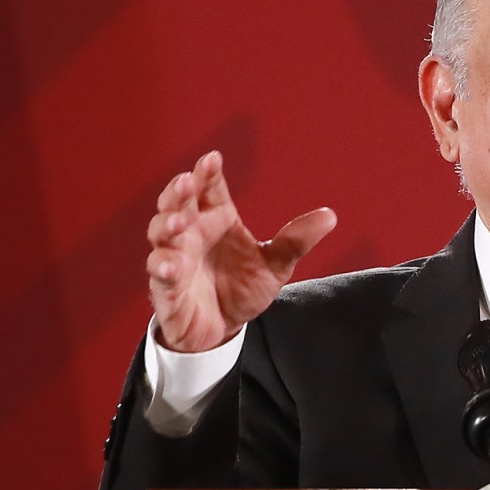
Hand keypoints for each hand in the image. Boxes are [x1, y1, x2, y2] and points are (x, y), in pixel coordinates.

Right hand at [146, 150, 335, 352]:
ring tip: (179, 222)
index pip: (209, 188)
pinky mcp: (167, 288)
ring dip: (166, 225)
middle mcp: (192, 233)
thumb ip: (294, 242)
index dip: (207, 173)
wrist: (224, 330)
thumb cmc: (242, 288)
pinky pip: (159, 275)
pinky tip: (171, 266)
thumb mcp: (274, 266)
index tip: (213, 159)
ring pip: (161, 233)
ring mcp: (176, 258)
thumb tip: (330, 217)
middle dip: (178, 192)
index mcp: (216, 218)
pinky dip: (162, 268)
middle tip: (188, 183)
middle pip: (177, 203)